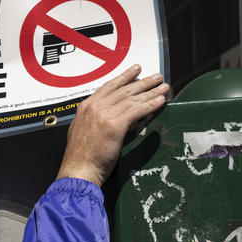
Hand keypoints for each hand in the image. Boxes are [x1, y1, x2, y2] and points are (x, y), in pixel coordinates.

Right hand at [56, 65, 168, 186]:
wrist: (78, 169)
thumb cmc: (80, 157)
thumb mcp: (82, 131)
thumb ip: (94, 120)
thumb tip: (107, 118)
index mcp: (85, 107)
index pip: (108, 87)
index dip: (124, 78)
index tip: (135, 71)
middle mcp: (94, 106)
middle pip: (123, 90)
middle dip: (142, 82)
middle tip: (156, 77)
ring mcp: (104, 114)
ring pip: (132, 99)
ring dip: (151, 92)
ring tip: (163, 87)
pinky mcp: (115, 124)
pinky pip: (137, 110)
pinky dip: (151, 105)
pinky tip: (160, 101)